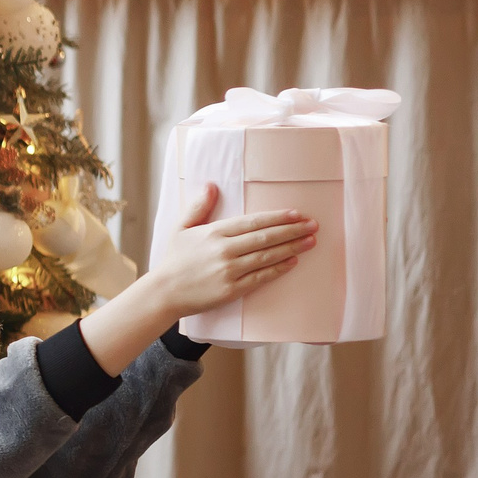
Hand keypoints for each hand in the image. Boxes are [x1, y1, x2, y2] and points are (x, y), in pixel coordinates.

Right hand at [146, 185, 313, 317]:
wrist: (164, 292)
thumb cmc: (174, 260)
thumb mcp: (181, 228)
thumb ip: (199, 206)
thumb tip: (211, 185)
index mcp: (214, 232)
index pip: (253, 221)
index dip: (277, 217)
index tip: (296, 214)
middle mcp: (224, 250)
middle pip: (265, 237)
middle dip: (292, 230)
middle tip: (313, 225)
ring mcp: (229, 270)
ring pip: (267, 256)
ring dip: (291, 248)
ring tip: (310, 241)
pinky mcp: (232, 289)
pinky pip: (261, 277)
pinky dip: (278, 269)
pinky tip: (293, 262)